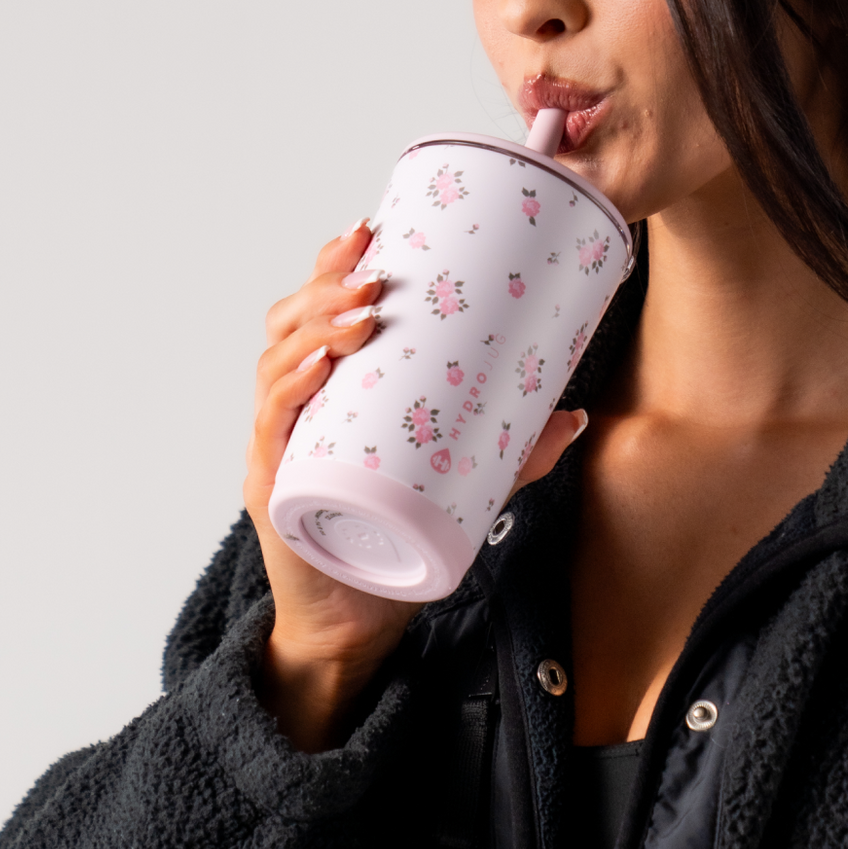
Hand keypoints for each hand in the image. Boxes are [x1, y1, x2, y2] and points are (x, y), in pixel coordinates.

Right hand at [243, 221, 587, 750]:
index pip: (319, 310)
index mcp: (331, 393)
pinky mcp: (273, 488)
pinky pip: (271, 428)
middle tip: (376, 271)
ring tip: (361, 311)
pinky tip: (316, 366)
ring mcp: (279, 446)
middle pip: (290, 323)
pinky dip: (288, 390)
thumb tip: (576, 413)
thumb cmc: (394, 540)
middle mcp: (295, 410)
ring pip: (276, 365)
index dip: (335, 264)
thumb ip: (515, 452)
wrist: (355, 621)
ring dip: (313, 327)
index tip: (370, 226)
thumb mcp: (464, 485)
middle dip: (327, 286)